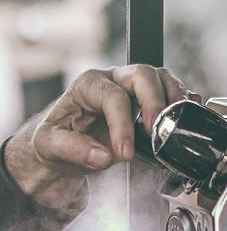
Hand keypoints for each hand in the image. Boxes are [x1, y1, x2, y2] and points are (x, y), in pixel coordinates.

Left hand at [4, 64, 190, 206]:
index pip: (112, 97)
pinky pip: (170, 94)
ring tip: (173, 126)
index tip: (125, 153)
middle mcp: (112, 80)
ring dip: (173, 100)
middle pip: (142, 75)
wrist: (62, 147)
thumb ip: (72, 149)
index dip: (122, 125)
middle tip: (156, 130)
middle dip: (153, 101)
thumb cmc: (54, 140)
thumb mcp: (48, 145)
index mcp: (87, 85)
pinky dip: (181, 105)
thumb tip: (103, 156)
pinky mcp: (147, 102)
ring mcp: (132, 89)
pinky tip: (183, 122)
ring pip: (161, 79)